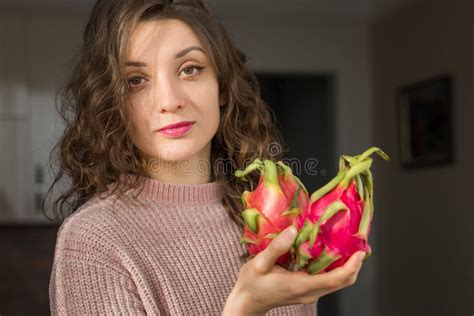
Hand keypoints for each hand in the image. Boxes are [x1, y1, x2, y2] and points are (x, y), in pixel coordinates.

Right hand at [222, 226, 365, 315]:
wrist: (247, 302)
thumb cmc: (251, 283)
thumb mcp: (259, 263)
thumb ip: (277, 247)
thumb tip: (293, 229)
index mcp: (301, 284)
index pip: (336, 279)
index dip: (351, 266)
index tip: (360, 251)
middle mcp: (310, 291)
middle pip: (342, 281)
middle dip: (355, 264)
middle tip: (361, 243)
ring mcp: (310, 292)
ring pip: (337, 281)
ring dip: (347, 265)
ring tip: (350, 244)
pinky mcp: (307, 289)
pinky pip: (329, 280)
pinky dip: (336, 267)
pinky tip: (332, 252)